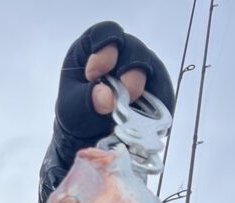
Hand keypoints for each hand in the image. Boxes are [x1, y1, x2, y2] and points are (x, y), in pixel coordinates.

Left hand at [55, 21, 175, 140]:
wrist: (91, 136)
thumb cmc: (78, 114)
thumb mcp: (71, 110)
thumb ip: (85, 101)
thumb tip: (107, 97)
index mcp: (93, 47)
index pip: (106, 33)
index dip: (104, 50)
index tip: (94, 75)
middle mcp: (121, 53)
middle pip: (135, 50)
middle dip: (130, 74)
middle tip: (122, 96)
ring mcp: (141, 69)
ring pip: (153, 69)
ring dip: (144, 91)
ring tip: (131, 113)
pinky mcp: (156, 89)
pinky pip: (163, 92)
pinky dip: (156, 106)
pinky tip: (146, 120)